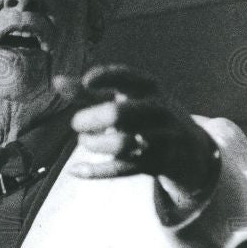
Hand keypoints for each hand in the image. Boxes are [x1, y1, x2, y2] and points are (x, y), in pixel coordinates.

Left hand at [57, 64, 220, 198]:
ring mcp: (161, 137)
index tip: (86, 81)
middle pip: (119, 114)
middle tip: (76, 123)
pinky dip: (95, 171)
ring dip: (95, 145)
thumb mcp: (125, 98)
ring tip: (84, 142)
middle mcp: (158, 110)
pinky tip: (75, 170)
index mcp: (149, 87)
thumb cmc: (144, 114)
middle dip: (92, 119)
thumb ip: (90, 91)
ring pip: (122, 144)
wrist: (190, 148)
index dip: (106, 76)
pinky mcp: (158, 163)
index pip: (128, 77)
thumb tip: (56, 81)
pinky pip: (124, 169)